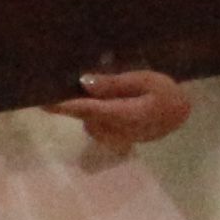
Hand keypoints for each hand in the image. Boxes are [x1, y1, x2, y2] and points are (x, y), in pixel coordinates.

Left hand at [44, 65, 189, 151]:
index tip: (41, 100)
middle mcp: (115, 130)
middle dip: (66, 103)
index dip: (62, 105)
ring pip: (86, 119)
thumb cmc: (165, 93)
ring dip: (81, 106)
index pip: (86, 109)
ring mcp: (113, 137)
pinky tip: (96, 97)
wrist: (179, 114)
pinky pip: (93, 124)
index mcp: (123, 114)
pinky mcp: (112, 139)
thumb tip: (84, 82)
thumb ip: (115, 83)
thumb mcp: (145, 80)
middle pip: (82, 115)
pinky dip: (90, 112)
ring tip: (76, 85)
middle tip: (49, 84)